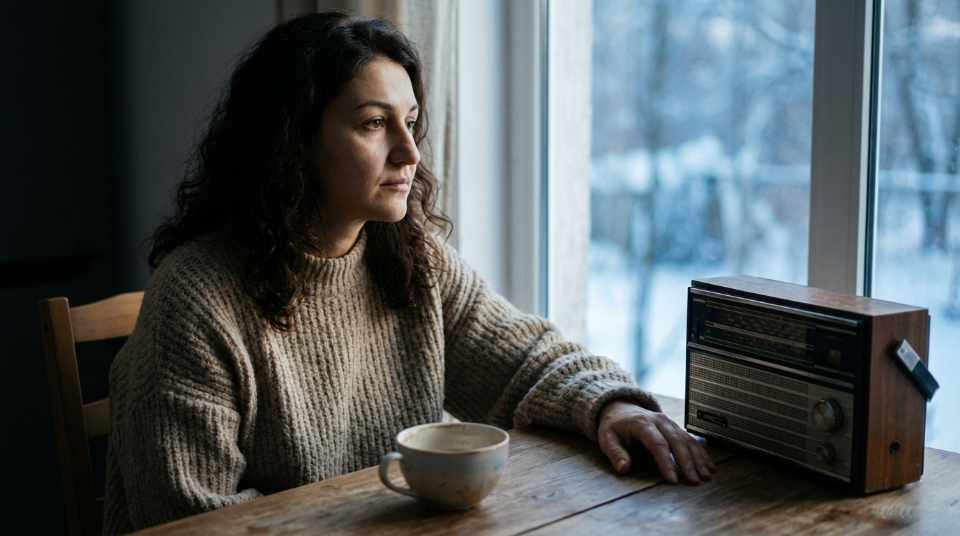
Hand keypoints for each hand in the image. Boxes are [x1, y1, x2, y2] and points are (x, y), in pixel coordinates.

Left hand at [597, 400, 715, 483]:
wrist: (620, 408)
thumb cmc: (614, 426)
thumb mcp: (607, 439)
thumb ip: (615, 453)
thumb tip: (623, 468)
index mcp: (642, 423)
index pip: (657, 444)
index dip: (666, 462)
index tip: (673, 479)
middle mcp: (659, 421)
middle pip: (677, 442)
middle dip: (687, 462)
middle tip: (694, 481)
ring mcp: (669, 423)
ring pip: (687, 440)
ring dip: (698, 458)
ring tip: (706, 476)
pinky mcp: (676, 427)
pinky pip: (691, 439)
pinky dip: (701, 453)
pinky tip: (709, 466)